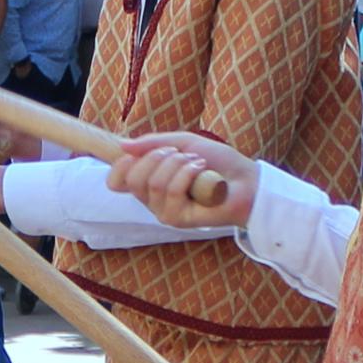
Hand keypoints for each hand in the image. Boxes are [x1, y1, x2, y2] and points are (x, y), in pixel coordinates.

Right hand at [108, 129, 249, 228]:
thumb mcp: (183, 143)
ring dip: (178, 164)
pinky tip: (202, 172)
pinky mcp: (178, 220)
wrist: (246, 179)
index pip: (116, 181)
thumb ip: (152, 143)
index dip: (121, 165)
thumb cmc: (217, 162)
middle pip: (133, 179)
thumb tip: (122, 145)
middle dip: (157, 157)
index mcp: (149, 182)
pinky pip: (171, 192)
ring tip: (197, 163)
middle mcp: (152, 200)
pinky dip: (187, 174)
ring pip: (153, 184)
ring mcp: (164, 212)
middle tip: (181, 154)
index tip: (136, 152)